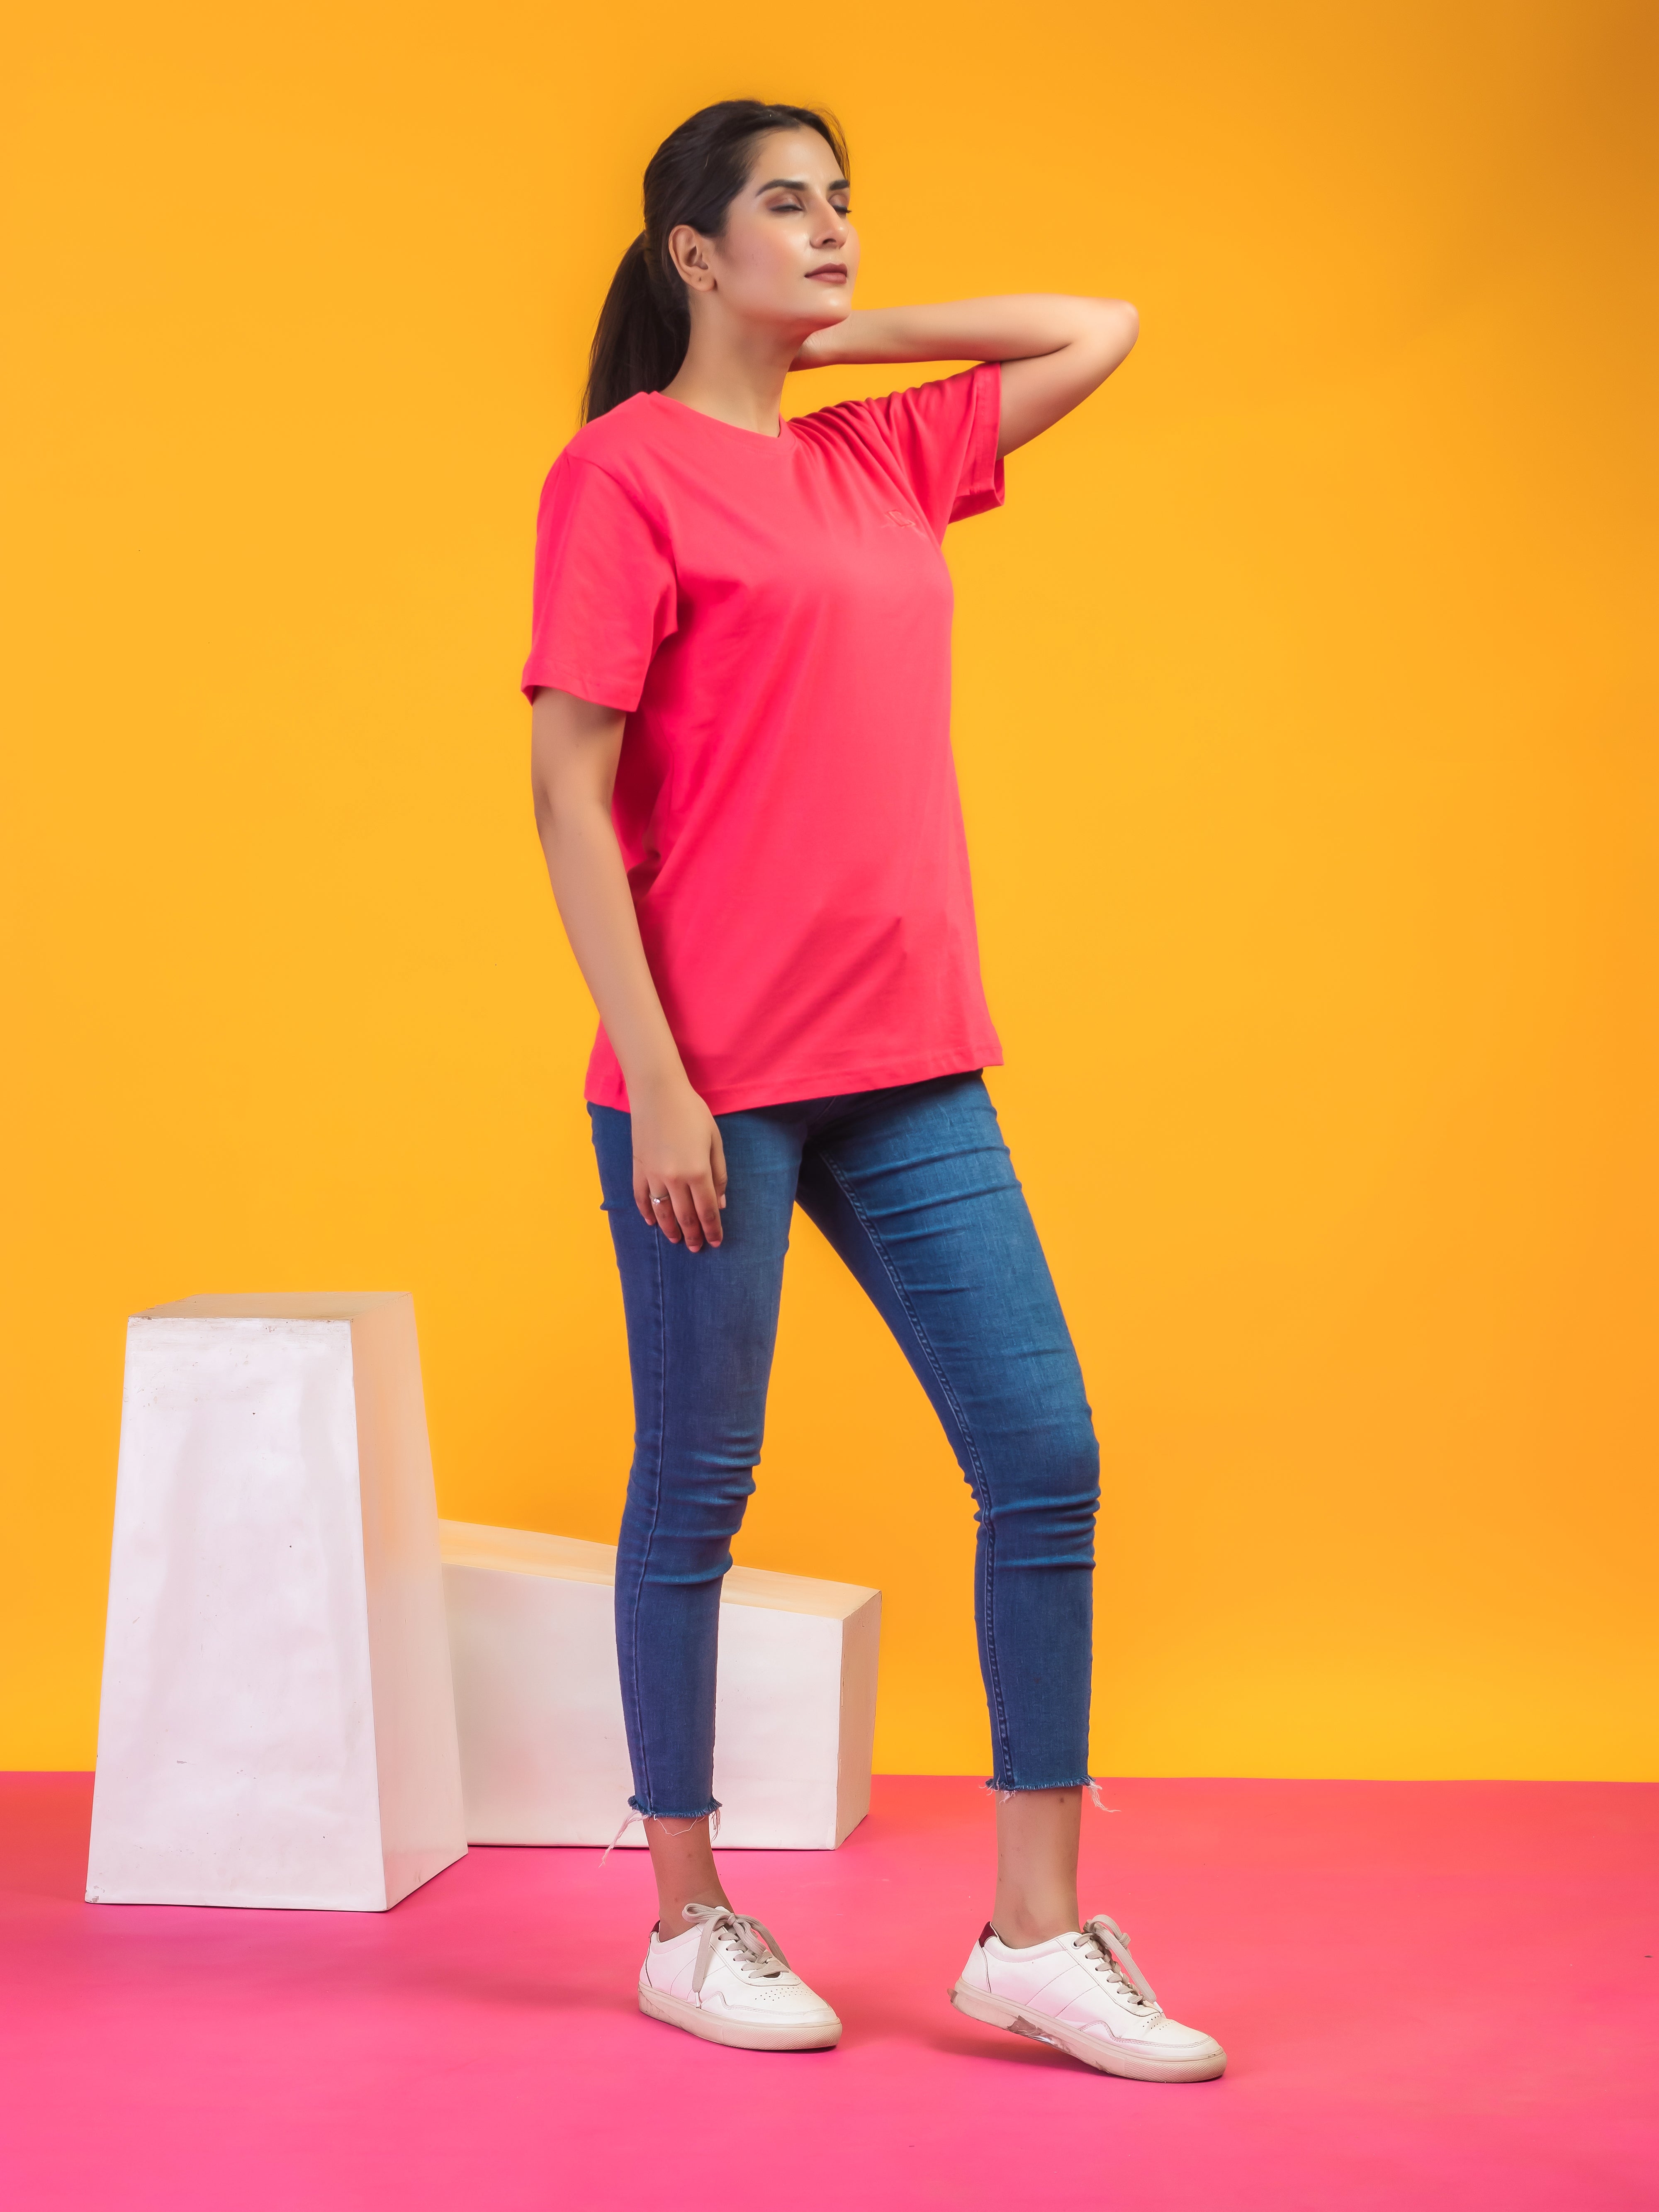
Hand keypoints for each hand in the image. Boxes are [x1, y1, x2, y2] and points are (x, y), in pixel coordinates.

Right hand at [630, 1076, 727, 1251]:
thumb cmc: (692, 1112)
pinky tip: (651, 1222)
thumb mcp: (714, 1140)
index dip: (712, 1230)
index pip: (707, 1211)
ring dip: (670, 1229)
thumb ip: (719, 1174)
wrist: (657, 1092)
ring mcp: (653, 1176)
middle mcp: (674, 1179)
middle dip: (693, 1235)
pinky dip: (646, 1212)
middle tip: (697, 1248)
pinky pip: (641, 1198)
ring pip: (661, 1212)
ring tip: (676, 1240)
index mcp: (697, 1172)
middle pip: (685, 1217)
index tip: (716, 1242)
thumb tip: (720, 1204)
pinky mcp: (638, 1168)